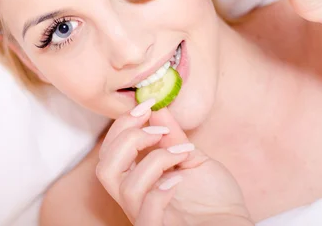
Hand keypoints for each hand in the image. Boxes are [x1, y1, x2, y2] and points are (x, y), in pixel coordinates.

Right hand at [96, 100, 251, 224]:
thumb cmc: (216, 199)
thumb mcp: (193, 158)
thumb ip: (173, 136)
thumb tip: (157, 108)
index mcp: (137, 179)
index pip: (111, 151)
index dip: (122, 125)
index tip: (146, 106)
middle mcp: (135, 198)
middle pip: (105, 167)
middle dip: (128, 138)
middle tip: (159, 129)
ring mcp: (144, 215)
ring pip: (124, 187)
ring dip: (153, 160)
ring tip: (180, 153)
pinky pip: (145, 215)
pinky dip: (159, 193)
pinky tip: (178, 180)